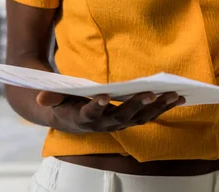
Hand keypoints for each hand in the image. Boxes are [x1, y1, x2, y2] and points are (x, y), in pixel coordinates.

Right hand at [37, 91, 184, 133]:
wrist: (72, 119)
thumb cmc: (66, 103)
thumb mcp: (55, 99)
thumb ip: (50, 97)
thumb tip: (39, 98)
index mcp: (85, 117)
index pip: (90, 113)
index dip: (96, 106)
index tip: (102, 96)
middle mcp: (105, 124)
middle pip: (122, 116)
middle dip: (136, 105)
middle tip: (149, 93)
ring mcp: (120, 124)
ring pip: (141, 118)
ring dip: (157, 107)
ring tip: (173, 94)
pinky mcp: (131, 120)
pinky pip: (150, 115)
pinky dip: (164, 107)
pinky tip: (178, 97)